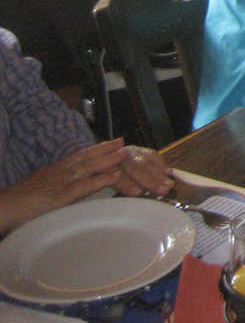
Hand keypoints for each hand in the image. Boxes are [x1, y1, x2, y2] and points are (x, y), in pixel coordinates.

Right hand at [0, 140, 172, 234]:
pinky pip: (84, 186)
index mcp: (53, 171)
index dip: (95, 149)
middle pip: (86, 157)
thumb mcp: (38, 192)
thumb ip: (54, 190)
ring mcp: (60, 183)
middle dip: (106, 149)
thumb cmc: (16, 205)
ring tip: (125, 153)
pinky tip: (114, 175)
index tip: (111, 142)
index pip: (78, 156)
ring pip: (89, 168)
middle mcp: (58, 172)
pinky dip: (101, 179)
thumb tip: (67, 192)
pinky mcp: (60, 197)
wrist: (1, 209)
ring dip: (109, 159)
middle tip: (123, 142)